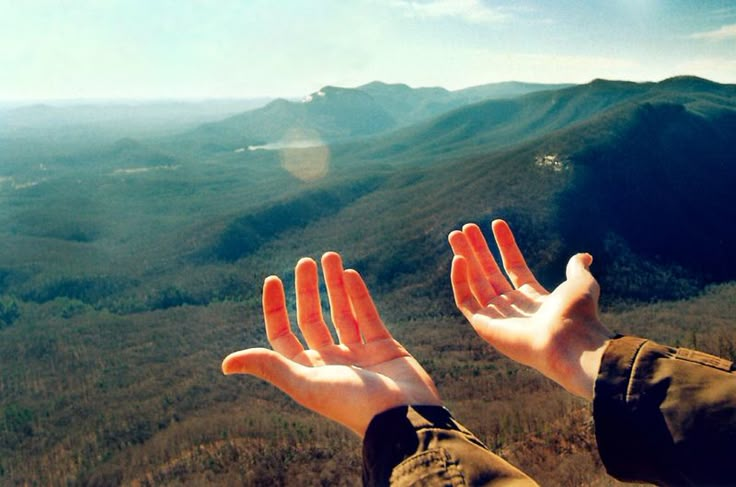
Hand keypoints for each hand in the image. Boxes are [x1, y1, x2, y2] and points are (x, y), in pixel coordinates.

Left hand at [222, 252, 440, 436]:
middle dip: (307, 290)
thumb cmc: (352, 404)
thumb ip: (269, 366)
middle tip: (305, 261)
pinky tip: (351, 274)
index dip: (275, 309)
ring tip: (330, 255)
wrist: (404, 418)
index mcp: (307, 372)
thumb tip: (225, 363)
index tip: (273, 279)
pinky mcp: (384, 348)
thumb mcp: (305, 383)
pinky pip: (368, 316)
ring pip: (342, 312)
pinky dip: (359, 295)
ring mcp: (358, 354)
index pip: (283, 335)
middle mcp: (330, 362)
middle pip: (312, 319)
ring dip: (335, 285)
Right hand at [448, 220, 614, 399]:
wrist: (568, 341)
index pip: (513, 266)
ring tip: (455, 234)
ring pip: (474, 282)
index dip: (505, 244)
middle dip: (478, 249)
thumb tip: (584, 256)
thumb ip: (576, 268)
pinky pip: (465, 301)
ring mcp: (497, 317)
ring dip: (464, 257)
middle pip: (489, 273)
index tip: (496, 223)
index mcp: (534, 298)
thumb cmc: (577, 315)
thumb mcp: (580, 284)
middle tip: (467, 227)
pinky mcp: (484, 326)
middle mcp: (513, 308)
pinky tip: (459, 258)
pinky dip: (459, 280)